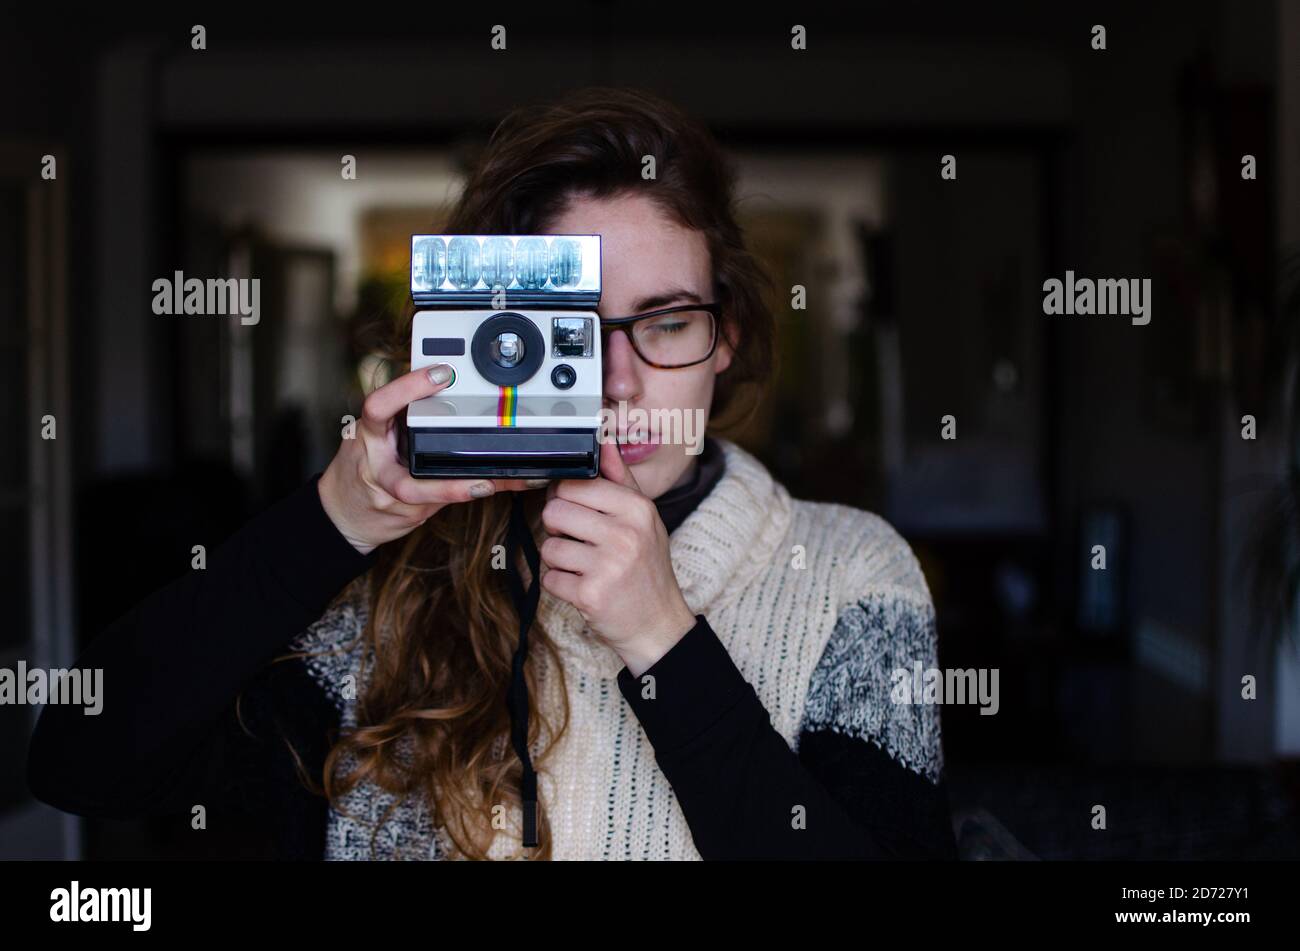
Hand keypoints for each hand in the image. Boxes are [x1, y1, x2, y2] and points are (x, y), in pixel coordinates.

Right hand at [318, 364, 541, 554]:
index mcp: (368, 435)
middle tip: (480, 475)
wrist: (344, 512)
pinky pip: (443, 502)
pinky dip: (475, 490)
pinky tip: (504, 484)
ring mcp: (392, 498)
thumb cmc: (362, 465)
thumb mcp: (372, 431)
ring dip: (466, 491)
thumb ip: (400, 412)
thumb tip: (446, 381)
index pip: (380, 407)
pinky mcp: (409, 514)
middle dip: (445, 486)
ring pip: (430, 498)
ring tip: (497, 482)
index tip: (442, 374)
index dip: (408, 389)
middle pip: (407, 482)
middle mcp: (379, 469)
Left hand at [538, 442, 696, 676]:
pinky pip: (550, 578)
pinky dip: (560, 585)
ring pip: (549, 546)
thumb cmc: (647, 567)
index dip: (567, 499)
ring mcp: (608, 565)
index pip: (575, 485)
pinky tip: (583, 587)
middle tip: (580, 543)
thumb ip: (621, 480)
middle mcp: (625, 533)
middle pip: (555, 512)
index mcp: (636, 509)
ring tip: (584, 568)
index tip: (578, 513)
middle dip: (559, 529)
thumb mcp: (644, 519)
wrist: (658, 624)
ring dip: (559, 560)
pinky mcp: (591, 594)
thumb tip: (604, 440)